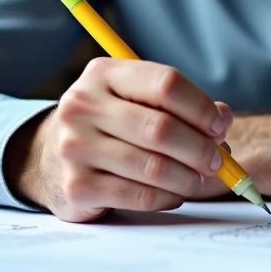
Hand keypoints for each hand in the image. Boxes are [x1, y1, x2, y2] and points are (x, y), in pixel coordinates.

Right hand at [5, 57, 233, 221]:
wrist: (48, 157)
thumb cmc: (107, 124)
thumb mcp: (134, 99)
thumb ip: (178, 104)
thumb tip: (222, 119)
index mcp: (103, 74)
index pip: (165, 83)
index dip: (200, 106)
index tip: (219, 125)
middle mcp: (83, 105)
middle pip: (161, 128)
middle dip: (199, 149)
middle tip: (217, 161)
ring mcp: (75, 146)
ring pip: (153, 167)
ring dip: (188, 178)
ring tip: (197, 179)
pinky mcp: (77, 185)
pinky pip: (139, 195)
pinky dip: (167, 198)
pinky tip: (174, 194)